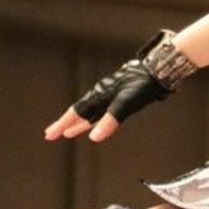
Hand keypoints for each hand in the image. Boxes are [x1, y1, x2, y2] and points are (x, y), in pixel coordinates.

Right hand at [45, 54, 170, 143]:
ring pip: (89, 112)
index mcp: (99, 96)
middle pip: (79, 113)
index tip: (49, 135)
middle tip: (50, 135)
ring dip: (78, 123)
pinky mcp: (119, 96)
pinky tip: (92, 123)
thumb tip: (95, 137)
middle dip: (65, 125)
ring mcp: (109, 95)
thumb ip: (110, 121)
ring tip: (68, 132)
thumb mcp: (126, 104)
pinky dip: (92, 119)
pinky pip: (99, 110)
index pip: (76, 113)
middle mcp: (101, 95)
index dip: (62, 125)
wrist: (158, 70)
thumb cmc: (142, 85)